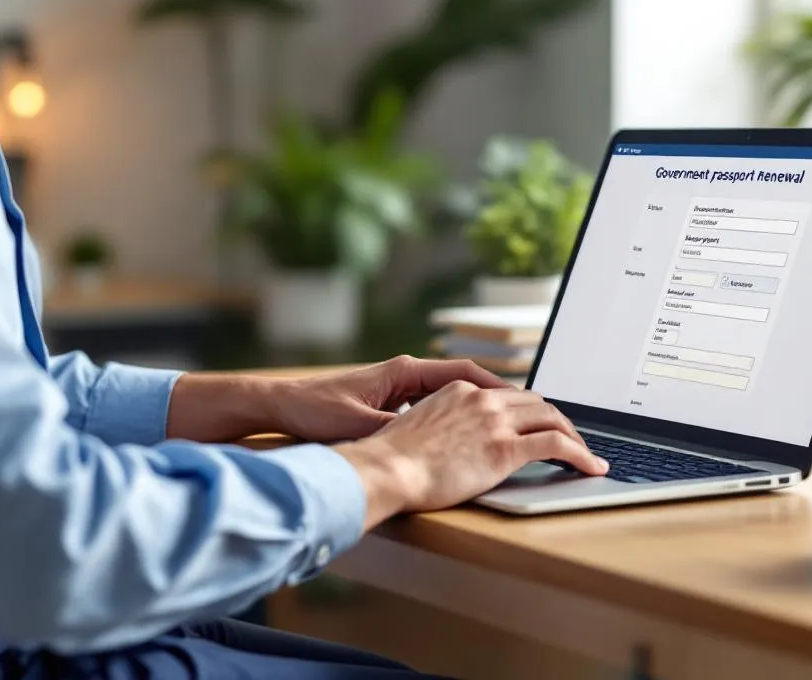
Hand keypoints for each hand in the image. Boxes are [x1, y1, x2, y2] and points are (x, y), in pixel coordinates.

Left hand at [274, 355, 511, 442]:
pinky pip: (433, 407)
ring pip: (450, 394)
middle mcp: (405, 374)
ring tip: (505, 427)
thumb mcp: (359, 424)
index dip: (495, 386)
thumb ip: (394, 429)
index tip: (522, 400)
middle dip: (495, 396)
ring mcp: (399, 387)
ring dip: (476, 407)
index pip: (462, 372)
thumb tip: (426, 440)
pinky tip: (465, 439)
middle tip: (527, 414)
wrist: (284, 404)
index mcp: (404, 371)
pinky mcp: (390, 401)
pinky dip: (453, 419)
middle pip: (464, 382)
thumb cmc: (316, 409)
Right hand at [333, 381, 608, 528]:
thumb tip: (447, 448)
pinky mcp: (506, 448)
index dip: (530, 410)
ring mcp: (495, 421)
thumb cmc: (391, 461)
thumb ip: (440, 429)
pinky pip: (557, 445)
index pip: (508, 395)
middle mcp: (482, 398)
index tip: (539, 422)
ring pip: (553, 419)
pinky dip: (580, 455)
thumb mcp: (418, 430)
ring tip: (587, 455)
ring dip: (575, 437)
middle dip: (558, 420)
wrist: (385, 469)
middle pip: (536, 403)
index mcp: (460, 390)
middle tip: (572, 439)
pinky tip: (591, 467)